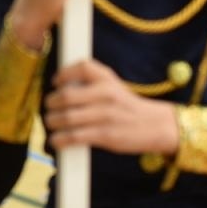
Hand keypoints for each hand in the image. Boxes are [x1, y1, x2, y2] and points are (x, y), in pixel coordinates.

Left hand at [44, 59, 178, 155]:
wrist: (156, 126)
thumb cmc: (127, 107)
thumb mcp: (113, 86)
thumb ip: (91, 83)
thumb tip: (59, 88)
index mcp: (108, 79)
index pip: (82, 67)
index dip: (63, 74)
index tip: (55, 83)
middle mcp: (106, 94)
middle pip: (66, 95)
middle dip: (51, 104)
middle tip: (50, 108)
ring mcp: (106, 115)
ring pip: (67, 117)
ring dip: (52, 122)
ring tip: (52, 124)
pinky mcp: (106, 135)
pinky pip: (74, 136)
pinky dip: (60, 139)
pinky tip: (57, 140)